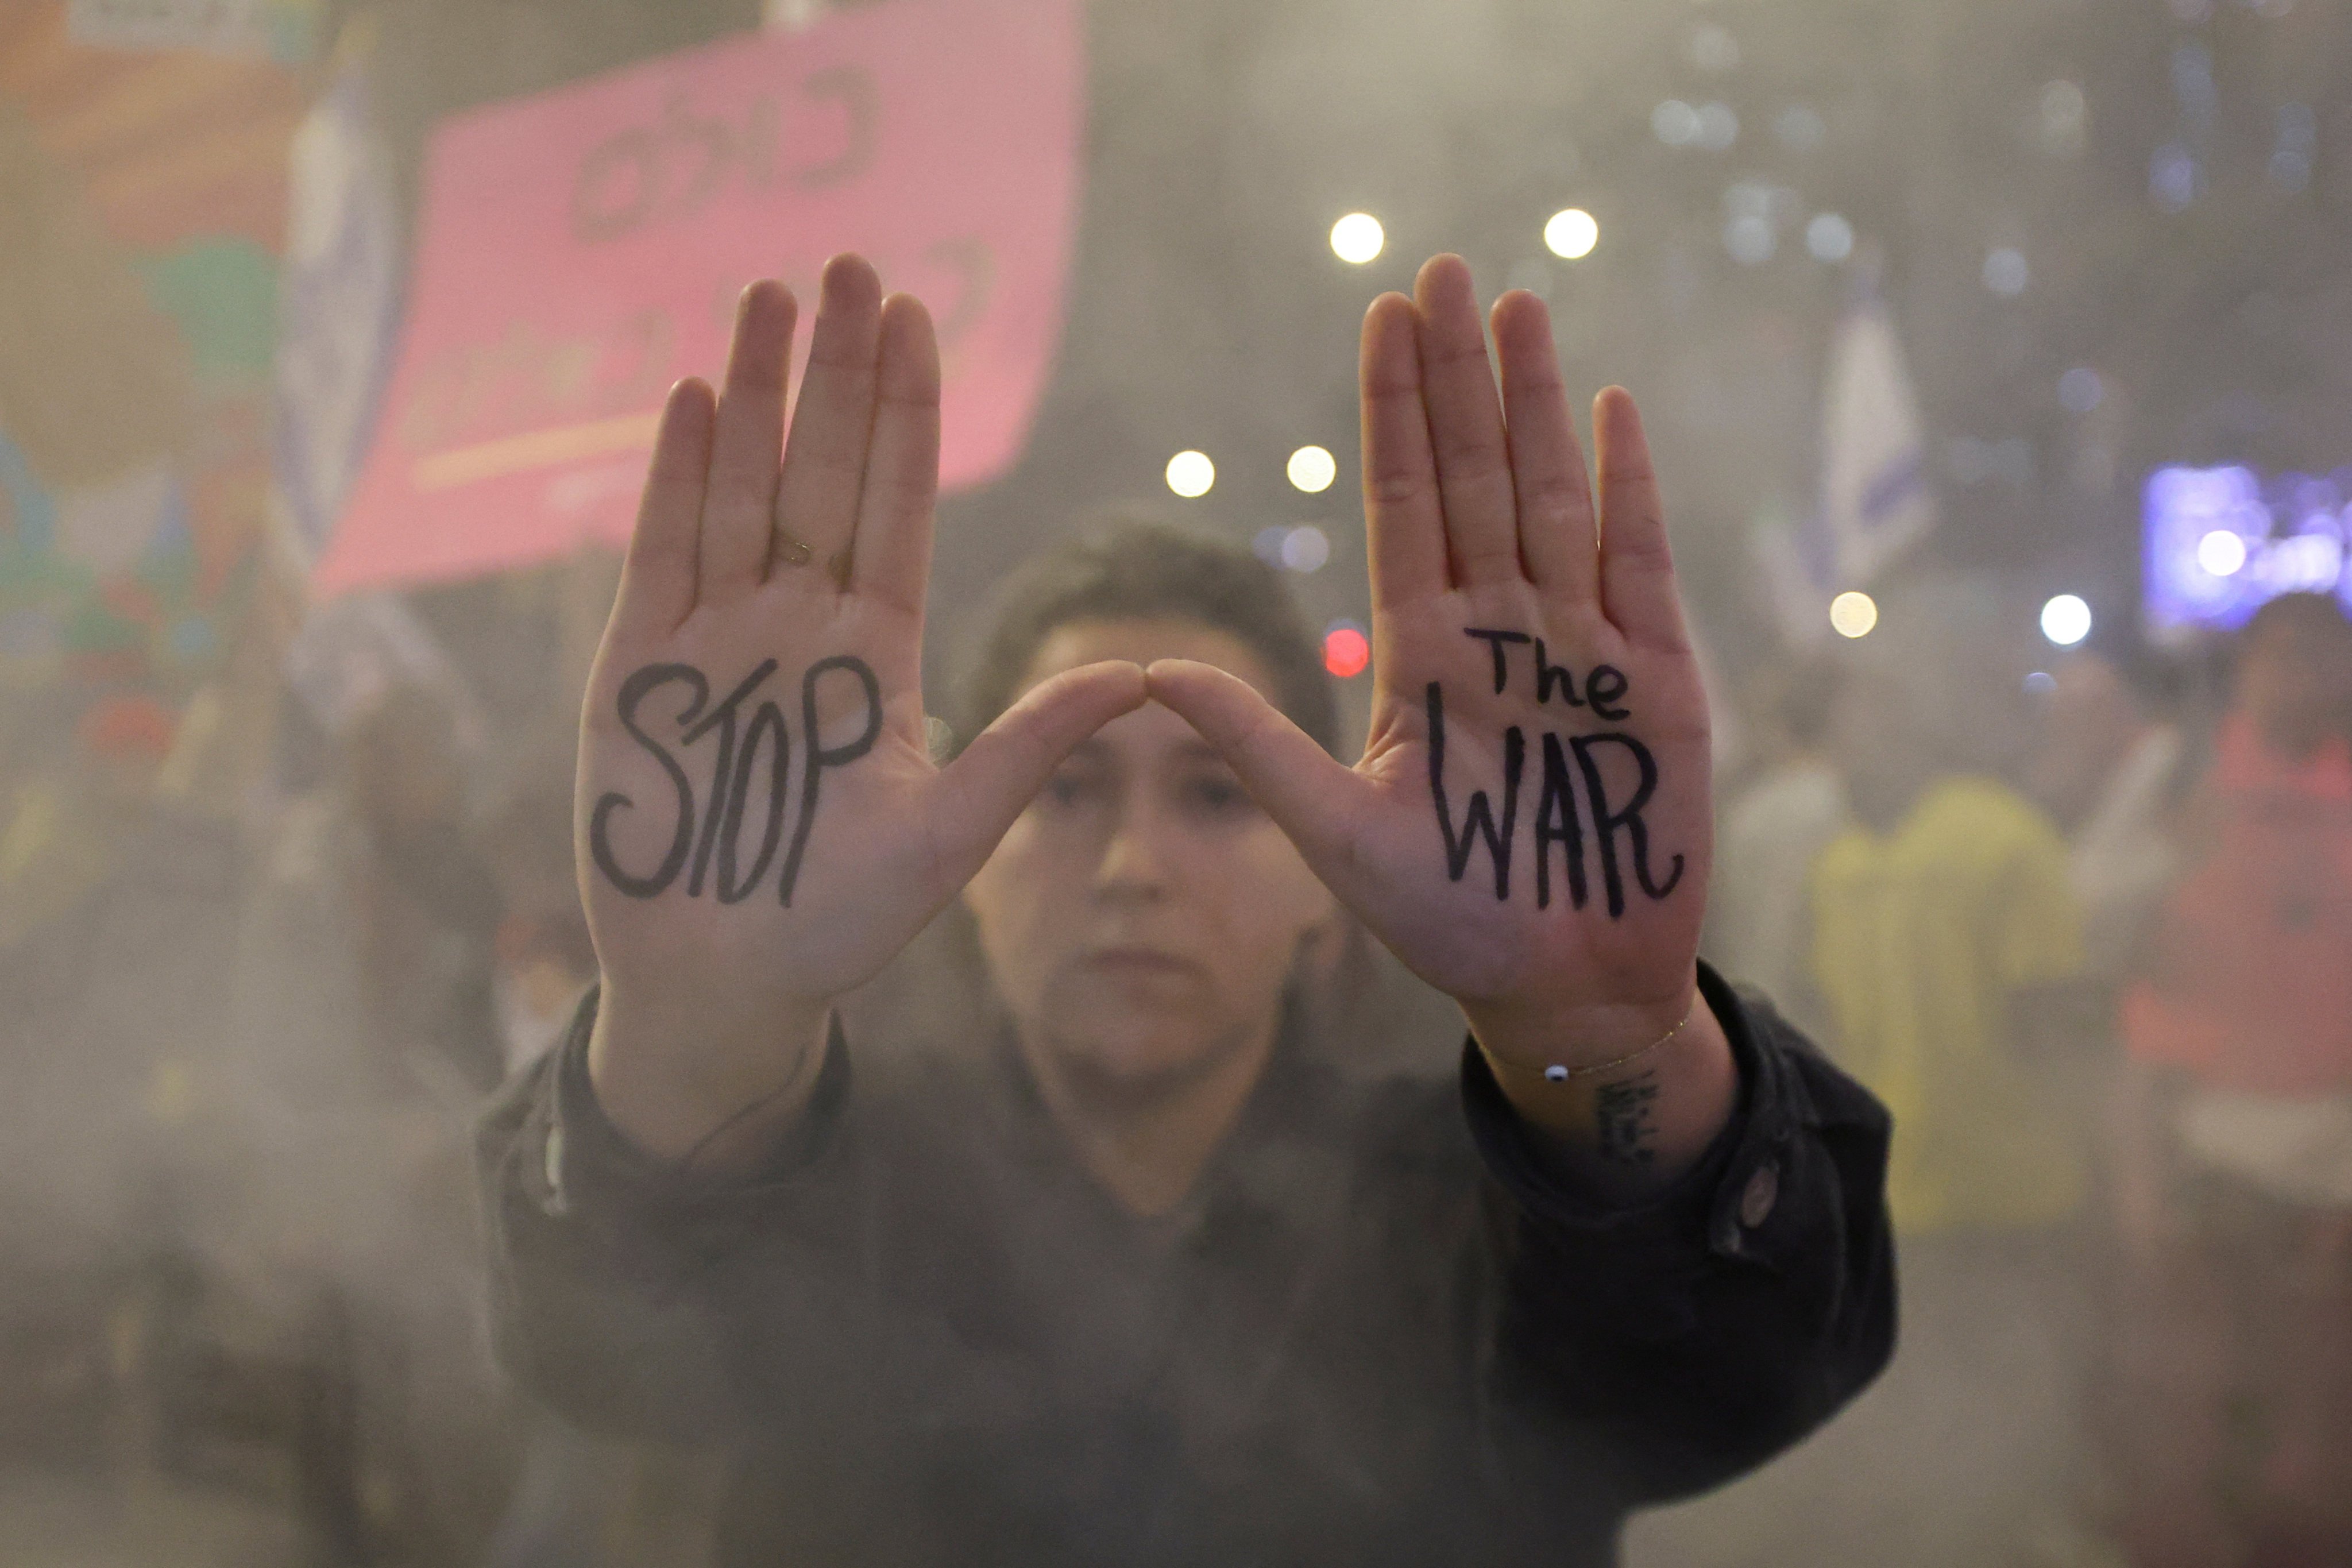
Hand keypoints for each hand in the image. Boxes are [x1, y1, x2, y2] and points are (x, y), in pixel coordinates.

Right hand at [579, 257, 1142, 1158]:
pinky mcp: (640, 666)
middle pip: (824, 470)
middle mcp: (801, 625)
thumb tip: (1141, 678)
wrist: (726, 985)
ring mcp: (718, 637)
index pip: (898, 504)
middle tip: (849, 264)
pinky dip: (677, 477)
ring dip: (753, 393)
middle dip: (837, 370)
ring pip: (741, 488)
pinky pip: (662, 551)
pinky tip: (691, 397)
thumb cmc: (838, 923)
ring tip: (768, 297)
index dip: (906, 411)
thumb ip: (1029, 750)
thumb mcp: (949, 835)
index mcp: (876, 650)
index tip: (916, 317)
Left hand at [1150, 256, 1710, 1071]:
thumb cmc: (1449, 922)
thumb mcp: (1338, 837)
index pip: (1402, 506)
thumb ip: (1257, 748)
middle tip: (1443, 270)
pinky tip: (1611, 409)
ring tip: (1518, 307)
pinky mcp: (1656, 681)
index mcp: (1421, 656)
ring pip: (1552, 498)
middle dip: (1459, 377)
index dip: (1394, 413)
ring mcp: (1579, 649)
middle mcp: (1497, 633)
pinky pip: (1638, 564)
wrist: (1564, 989)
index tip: (1382, 318)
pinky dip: (1628, 488)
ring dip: (1537, 405)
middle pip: (1474, 477)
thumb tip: (1149, 672)